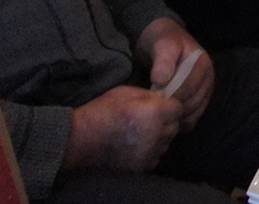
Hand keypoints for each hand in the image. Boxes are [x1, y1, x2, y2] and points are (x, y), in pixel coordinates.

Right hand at [62, 87, 182, 172]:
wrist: (79, 140)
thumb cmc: (102, 111)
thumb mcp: (127, 92)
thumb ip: (150, 95)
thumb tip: (164, 99)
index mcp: (154, 113)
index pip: (179, 109)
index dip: (170, 106)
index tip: (161, 106)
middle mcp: (156, 134)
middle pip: (174, 127)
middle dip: (167, 121)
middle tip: (152, 118)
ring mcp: (149, 152)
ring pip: (166, 142)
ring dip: (160, 136)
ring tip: (143, 131)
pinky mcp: (141, 166)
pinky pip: (156, 156)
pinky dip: (151, 151)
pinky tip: (138, 144)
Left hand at [135, 17, 213, 129]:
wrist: (164, 39)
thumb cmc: (162, 42)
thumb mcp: (162, 45)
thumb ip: (163, 61)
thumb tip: (161, 80)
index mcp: (202, 64)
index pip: (187, 89)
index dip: (169, 97)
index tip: (152, 102)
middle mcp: (209, 78)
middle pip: (192, 103)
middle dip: (173, 109)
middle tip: (154, 113)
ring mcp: (206, 89)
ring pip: (195, 112)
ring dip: (177, 117)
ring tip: (160, 117)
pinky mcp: (201, 98)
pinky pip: (195, 116)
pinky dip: (182, 122)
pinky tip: (169, 120)